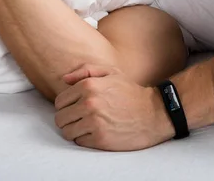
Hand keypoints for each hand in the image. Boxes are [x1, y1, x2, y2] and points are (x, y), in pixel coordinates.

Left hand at [54, 64, 172, 150]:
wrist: (154, 112)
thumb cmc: (130, 92)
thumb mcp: (111, 72)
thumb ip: (85, 71)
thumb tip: (64, 79)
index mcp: (88, 85)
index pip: (59, 102)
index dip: (67, 106)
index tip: (77, 108)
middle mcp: (89, 103)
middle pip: (60, 118)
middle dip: (69, 119)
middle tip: (81, 119)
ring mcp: (94, 122)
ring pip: (67, 132)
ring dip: (75, 131)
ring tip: (88, 126)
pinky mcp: (100, 139)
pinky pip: (79, 142)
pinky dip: (85, 139)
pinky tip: (97, 132)